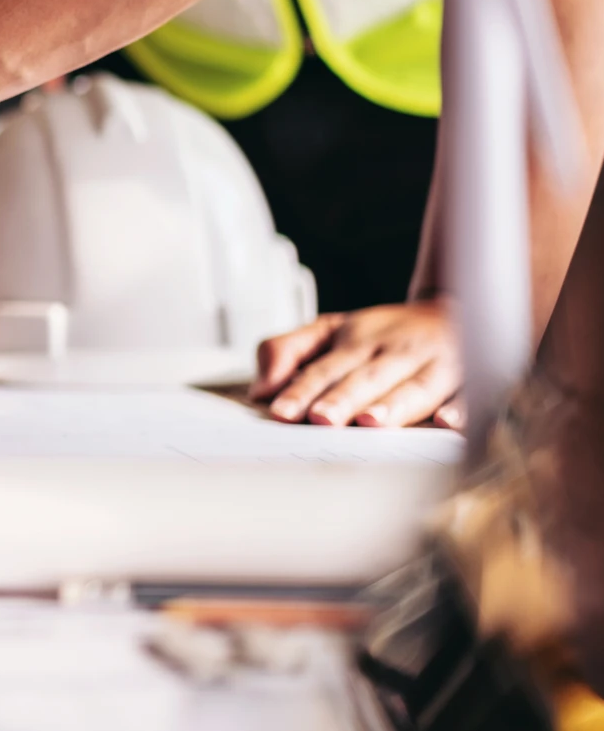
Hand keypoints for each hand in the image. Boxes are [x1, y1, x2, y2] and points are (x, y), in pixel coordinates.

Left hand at [251, 301, 463, 428]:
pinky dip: (462, 409)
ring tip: (372, 422)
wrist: (457, 307)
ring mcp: (436, 364)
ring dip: (394, 405)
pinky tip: (448, 423)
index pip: (324, 369)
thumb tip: (259, 390)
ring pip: (414, 387)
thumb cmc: (384, 332)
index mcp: (357, 339)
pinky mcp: (472, 378)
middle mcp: (396, 351)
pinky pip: (469, 395)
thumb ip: (287, 351)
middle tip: (320, 420)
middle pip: (366, 378)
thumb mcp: (330, 329)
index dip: (302, 389)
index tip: (280, 412)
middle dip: (343, 399)